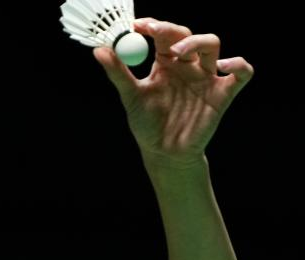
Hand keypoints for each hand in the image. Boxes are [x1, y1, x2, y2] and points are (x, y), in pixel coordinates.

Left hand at [93, 17, 253, 166]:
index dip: (153, 26)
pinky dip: (238, 65)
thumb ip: (118, 74)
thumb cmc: (147, 124)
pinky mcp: (223, 94)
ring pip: (212, 45)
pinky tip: (222, 66)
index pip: (164, 35)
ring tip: (178, 52)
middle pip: (187, 35)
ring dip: (198, 42)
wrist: (163, 153)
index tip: (138, 25)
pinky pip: (242, 73)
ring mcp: (207, 78)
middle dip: (172, 31)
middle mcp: (187, 65)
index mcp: (165, 63)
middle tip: (155, 33)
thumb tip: (99, 51)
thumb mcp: (131, 97)